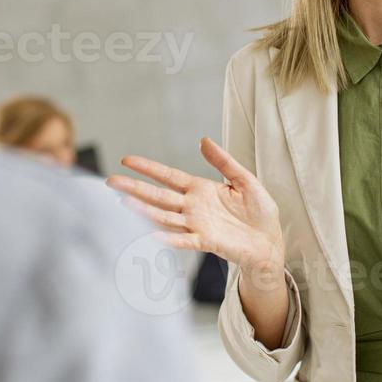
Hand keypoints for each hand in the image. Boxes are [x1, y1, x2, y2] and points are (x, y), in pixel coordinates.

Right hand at [105, 137, 284, 274]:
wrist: (270, 241)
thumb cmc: (259, 212)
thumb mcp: (245, 180)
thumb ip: (224, 161)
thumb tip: (203, 140)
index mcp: (200, 190)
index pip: (169, 176)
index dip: (149, 168)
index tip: (127, 160)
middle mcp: (193, 207)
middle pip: (158, 195)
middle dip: (135, 188)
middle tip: (110, 181)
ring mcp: (197, 225)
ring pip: (165, 216)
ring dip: (145, 210)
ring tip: (124, 202)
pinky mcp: (206, 242)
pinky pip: (184, 240)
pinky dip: (169, 238)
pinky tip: (153, 234)